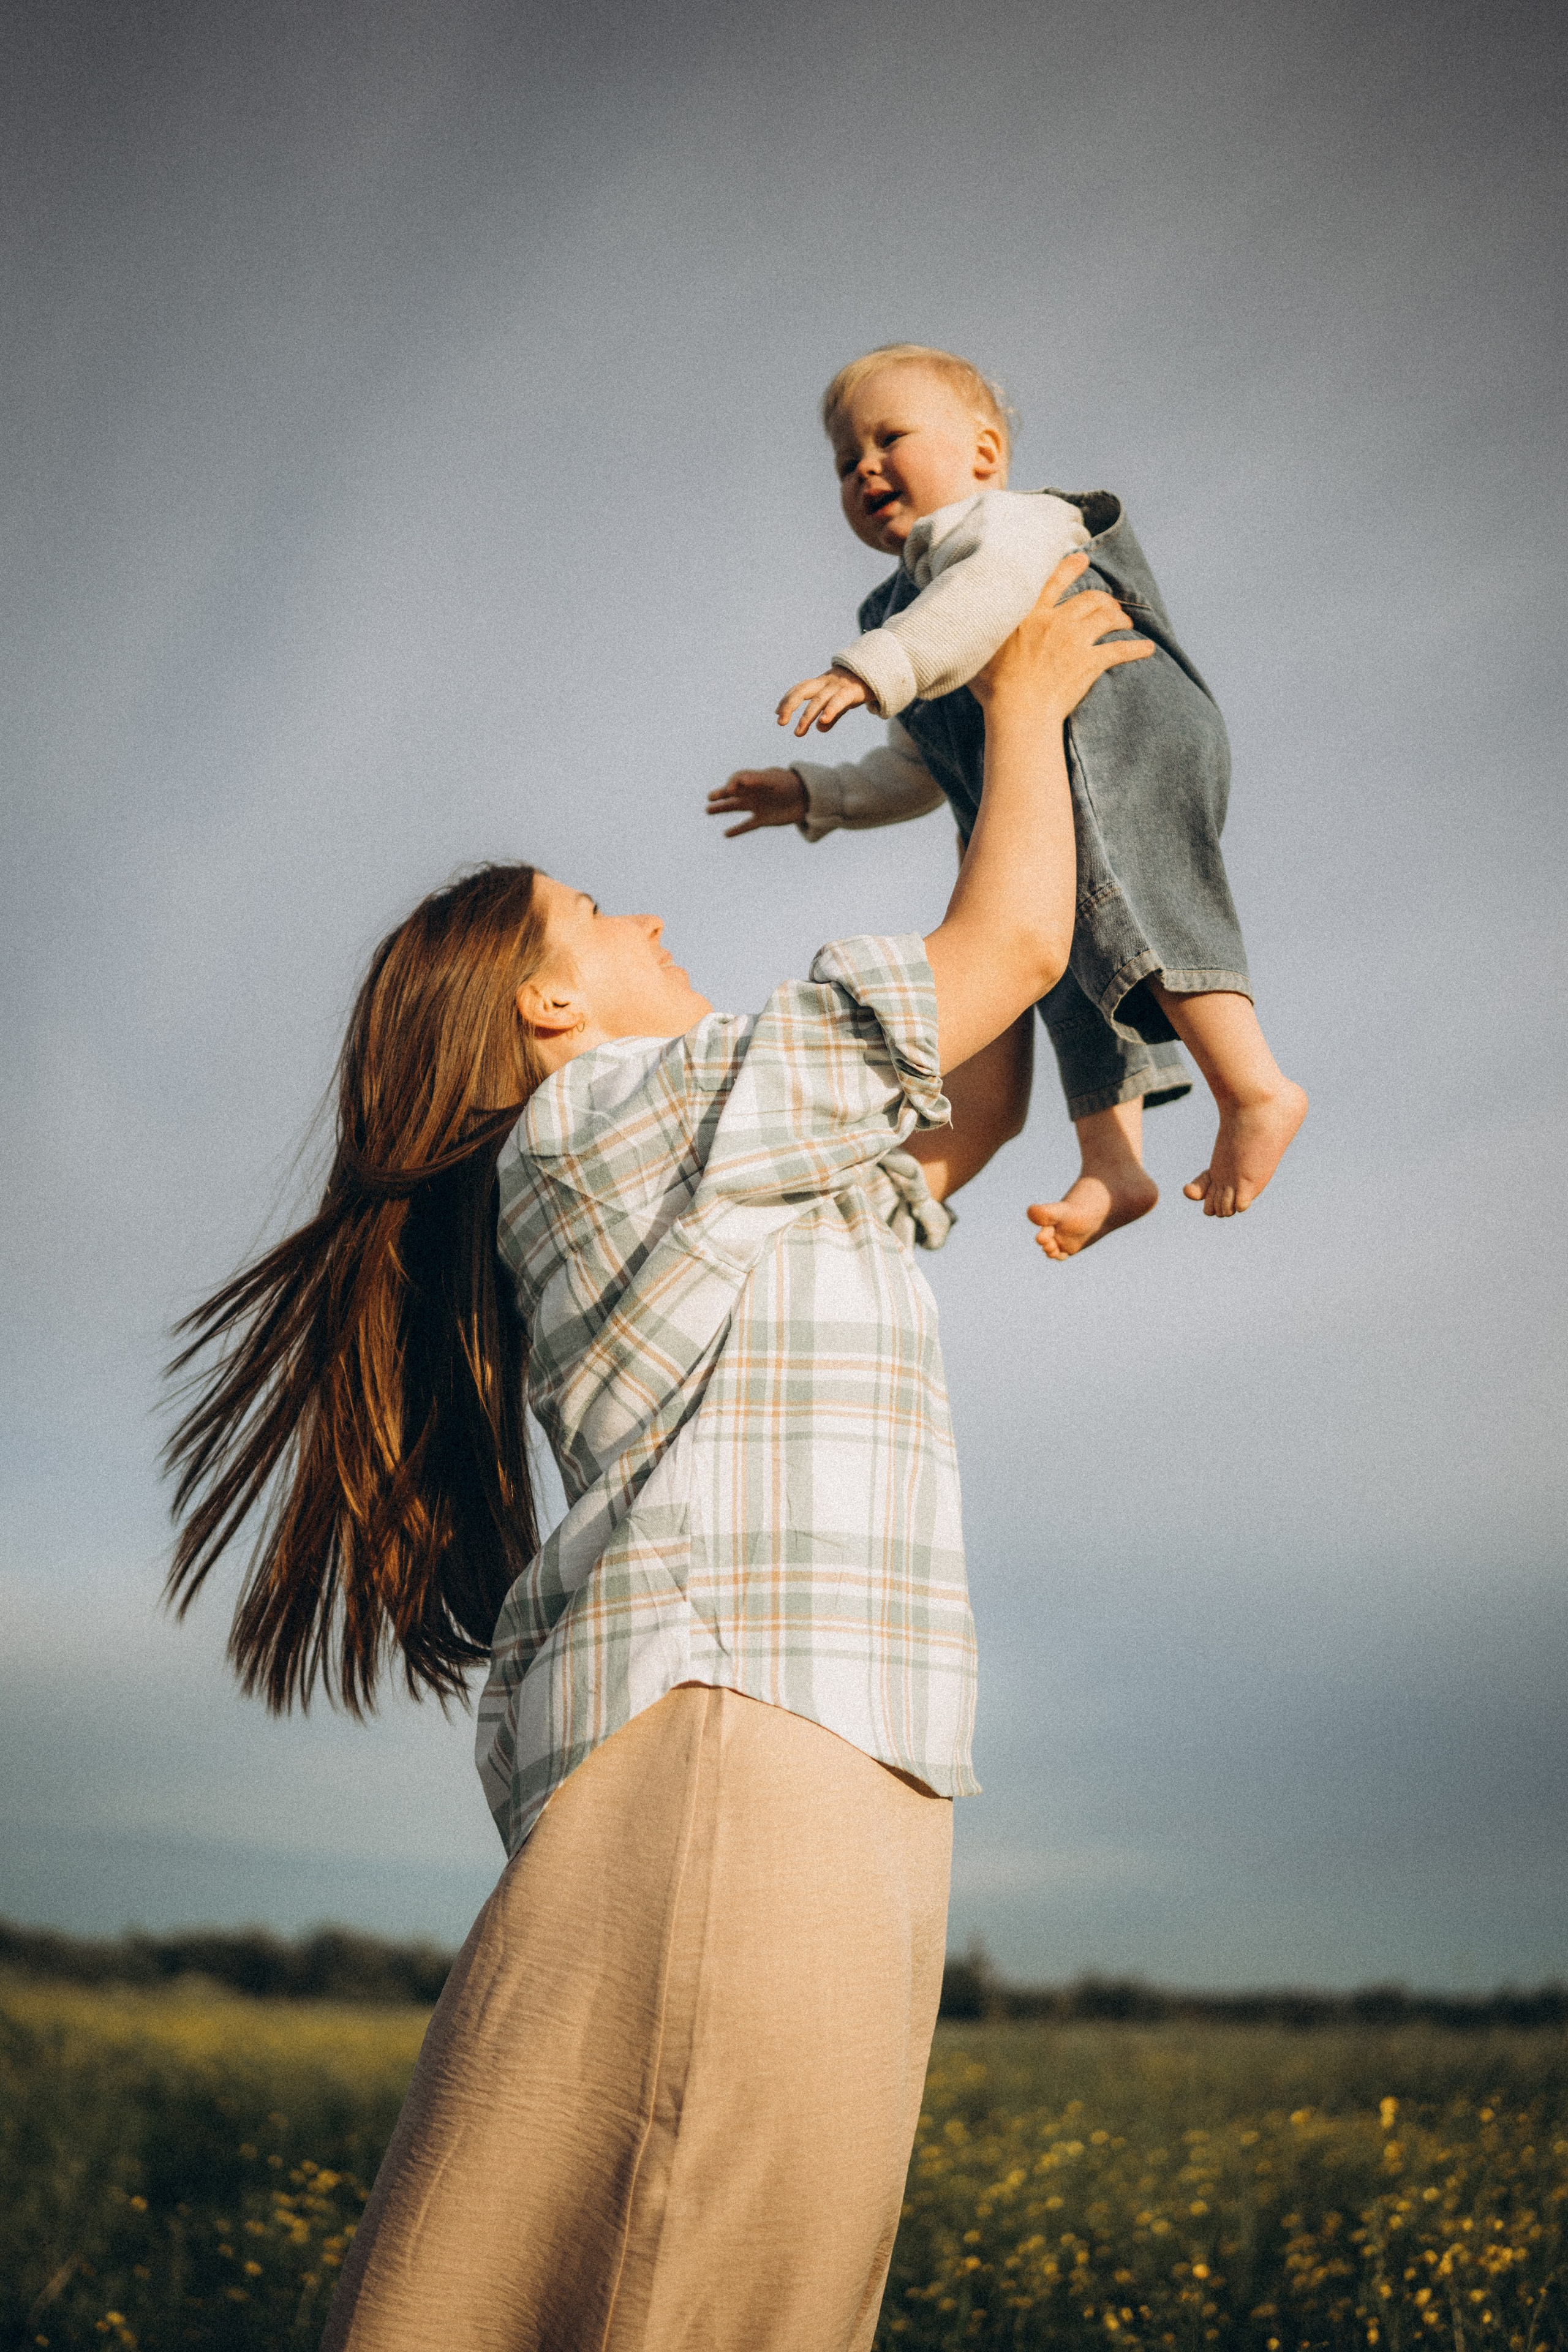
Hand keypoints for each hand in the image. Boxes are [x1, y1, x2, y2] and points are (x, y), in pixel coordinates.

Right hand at [706, 767, 808, 837]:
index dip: (732, 784)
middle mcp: (754, 793)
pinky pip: (747, 825)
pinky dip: (737, 830)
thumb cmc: (791, 785)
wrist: (808, 799)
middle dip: (720, 794)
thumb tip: (742, 781)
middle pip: (732, 793)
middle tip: (710, 797)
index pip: (737, 779)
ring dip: (722, 808)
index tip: (730, 790)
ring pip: (735, 807)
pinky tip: (726, 834)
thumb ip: (759, 780)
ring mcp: (757, 806)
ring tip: (707, 810)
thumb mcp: (775, 780)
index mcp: (755, 781)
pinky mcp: (763, 820)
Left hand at [776, 667, 869, 736]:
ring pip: (818, 699)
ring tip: (798, 732)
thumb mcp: (842, 702)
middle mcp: (827, 682)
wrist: (879, 672)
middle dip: (789, 705)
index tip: (777, 713)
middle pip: (803, 690)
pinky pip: (838, 701)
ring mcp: (839, 686)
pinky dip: (830, 711)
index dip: (787, 699)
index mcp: (821, 683)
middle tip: (780, 722)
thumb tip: (820, 728)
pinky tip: (822, 722)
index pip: (799, 689)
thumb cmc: (856, 688)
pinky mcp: (852, 691)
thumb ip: (831, 715)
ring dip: (807, 716)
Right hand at [970, 552, 1152, 724]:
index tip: (1081, 558)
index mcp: (1029, 614)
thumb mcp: (979, 649)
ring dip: (1120, 617)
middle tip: (1110, 601)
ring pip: (1106, 617)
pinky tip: (1148, 649)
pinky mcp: (1090, 663)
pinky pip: (1120, 650)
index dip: (1070, 567)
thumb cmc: (993, 686)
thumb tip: (970, 622)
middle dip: (1103, 597)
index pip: (1053, 581)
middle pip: (1088, 598)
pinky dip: (1136, 649)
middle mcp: (1056, 620)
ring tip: (1125, 622)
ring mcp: (1075, 640)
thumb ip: (983, 631)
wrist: (1017, 711)